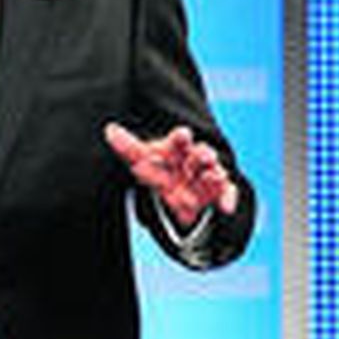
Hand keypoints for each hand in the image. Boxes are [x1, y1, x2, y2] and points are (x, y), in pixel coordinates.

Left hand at [104, 122, 239, 230]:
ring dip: (215, 175)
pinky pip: (227, 195)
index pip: (180, 141)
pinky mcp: (218, 194)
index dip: (181, 138)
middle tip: (205, 155)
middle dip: (203, 155)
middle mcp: (195, 161)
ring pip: (215, 173)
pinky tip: (226, 208)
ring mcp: (208, 177)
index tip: (183, 135)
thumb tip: (109, 130)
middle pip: (201, 155)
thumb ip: (129, 148)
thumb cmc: (162, 169)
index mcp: (178, 149)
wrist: (179, 191)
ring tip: (213, 176)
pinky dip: (228, 200)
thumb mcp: (143, 161)